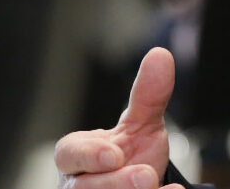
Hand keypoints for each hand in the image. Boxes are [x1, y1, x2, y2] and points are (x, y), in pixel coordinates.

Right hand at [54, 48, 177, 188]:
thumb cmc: (131, 156)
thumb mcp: (141, 126)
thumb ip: (148, 96)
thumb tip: (161, 54)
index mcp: (76, 156)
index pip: (68, 154)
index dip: (88, 155)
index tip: (115, 154)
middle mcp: (77, 184)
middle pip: (82, 188)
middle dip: (113, 183)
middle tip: (145, 176)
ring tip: (156, 186)